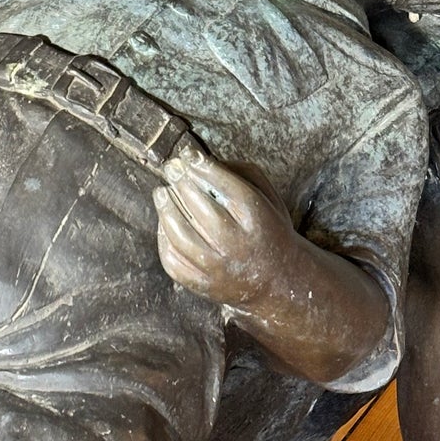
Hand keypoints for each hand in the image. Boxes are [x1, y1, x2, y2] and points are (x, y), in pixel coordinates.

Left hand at [154, 147, 300, 313]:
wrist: (278, 281)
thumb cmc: (268, 230)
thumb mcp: (269, 197)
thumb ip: (243, 174)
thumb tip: (204, 161)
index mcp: (256, 218)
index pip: (224, 185)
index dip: (202, 166)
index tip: (188, 155)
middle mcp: (237, 244)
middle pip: (200, 207)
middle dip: (181, 182)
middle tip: (171, 168)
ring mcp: (218, 268)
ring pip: (181, 236)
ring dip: (166, 210)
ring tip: (161, 193)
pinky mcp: (204, 285)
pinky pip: (174, 262)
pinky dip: (163, 240)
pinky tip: (164, 224)